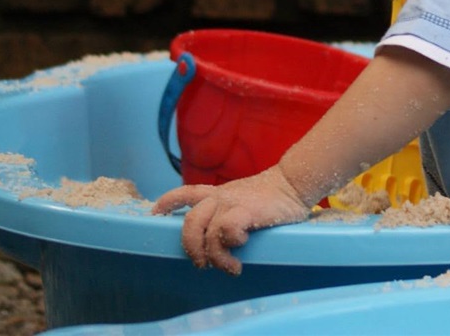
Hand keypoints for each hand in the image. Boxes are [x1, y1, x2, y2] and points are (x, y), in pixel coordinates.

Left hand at [152, 166, 309, 274]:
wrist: (294, 183)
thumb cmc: (273, 196)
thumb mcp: (245, 199)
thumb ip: (231, 212)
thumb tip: (224, 237)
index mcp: (219, 193)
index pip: (186, 193)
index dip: (167, 203)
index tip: (155, 214)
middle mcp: (220, 197)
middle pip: (190, 222)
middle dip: (191, 248)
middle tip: (203, 264)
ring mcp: (231, 204)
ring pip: (205, 232)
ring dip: (215, 256)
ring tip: (231, 266)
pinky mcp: (245, 211)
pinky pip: (226, 230)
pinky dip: (230, 244)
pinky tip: (243, 248)